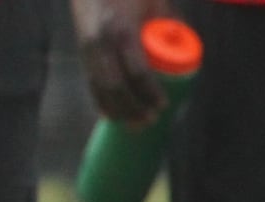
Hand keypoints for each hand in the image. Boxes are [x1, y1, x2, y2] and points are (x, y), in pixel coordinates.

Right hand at [69, 0, 176, 124]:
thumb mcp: (153, 2)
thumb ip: (168, 23)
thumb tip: (182, 46)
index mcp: (123, 31)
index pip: (136, 71)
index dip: (149, 92)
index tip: (162, 105)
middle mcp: (102, 45)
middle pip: (116, 87)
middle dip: (132, 108)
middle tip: (148, 122)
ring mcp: (88, 50)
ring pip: (100, 89)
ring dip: (116, 110)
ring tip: (132, 125)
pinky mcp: (82, 54)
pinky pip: (91, 83)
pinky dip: (100, 102)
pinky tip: (109, 115)